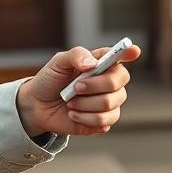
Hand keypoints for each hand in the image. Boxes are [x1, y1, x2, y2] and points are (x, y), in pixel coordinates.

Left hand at [16, 43, 140, 137]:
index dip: (128, 53)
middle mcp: (108, 81)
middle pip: (119, 80)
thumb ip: (76, 55)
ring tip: (70, 102)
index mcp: (100, 63)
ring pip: (110, 103)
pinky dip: (84, 118)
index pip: (119, 56)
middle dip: (95, 84)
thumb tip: (92, 64)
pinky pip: (104, 121)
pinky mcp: (103, 121)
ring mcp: (108, 102)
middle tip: (76, 86)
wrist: (37, 106)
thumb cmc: (50, 80)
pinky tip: (73, 114)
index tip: (134, 51)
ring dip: (85, 103)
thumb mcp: (58, 62)